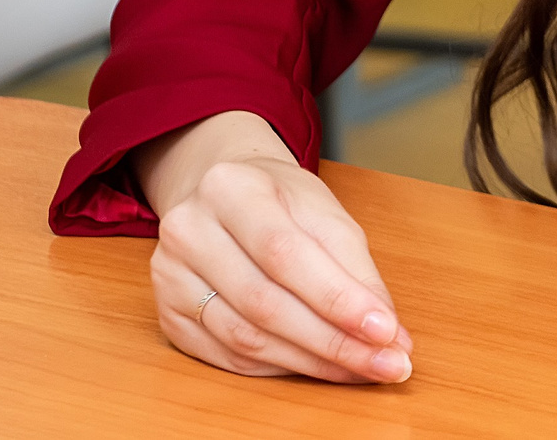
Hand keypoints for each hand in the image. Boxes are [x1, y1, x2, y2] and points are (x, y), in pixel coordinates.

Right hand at [136, 112, 411, 383]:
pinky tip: (316, 366)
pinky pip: (229, 357)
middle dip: (333, 342)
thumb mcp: (323, 211)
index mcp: (231, 188)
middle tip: (385, 363)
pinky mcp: (168, 316)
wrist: (220, 193)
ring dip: (312, 362)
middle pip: (265, 303)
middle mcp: (189, 230)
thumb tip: (388, 332)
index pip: (287, 253)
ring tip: (360, 369)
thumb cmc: (277, 200)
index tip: (386, 331)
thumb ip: (355, 268)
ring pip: (246, 338)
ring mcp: (171, 276)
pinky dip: (280, 368)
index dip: (338, 299)